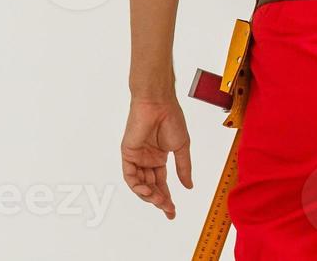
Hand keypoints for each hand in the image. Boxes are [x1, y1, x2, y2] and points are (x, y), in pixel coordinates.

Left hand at [121, 97, 192, 219]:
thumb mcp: (181, 147)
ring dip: (149, 195)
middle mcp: (147, 160)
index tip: (172, 211)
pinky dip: (137, 186)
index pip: (161, 183)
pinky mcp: (128, 154)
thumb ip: (183, 168)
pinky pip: (130, 175)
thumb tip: (189, 186)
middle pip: (151, 186)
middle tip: (169, 209)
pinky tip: (147, 191)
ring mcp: (137, 158)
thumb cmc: (172, 120)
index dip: (167, 197)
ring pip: (140, 184)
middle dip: (159, 200)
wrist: (159, 105)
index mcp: (159, 158)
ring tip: (160, 200)